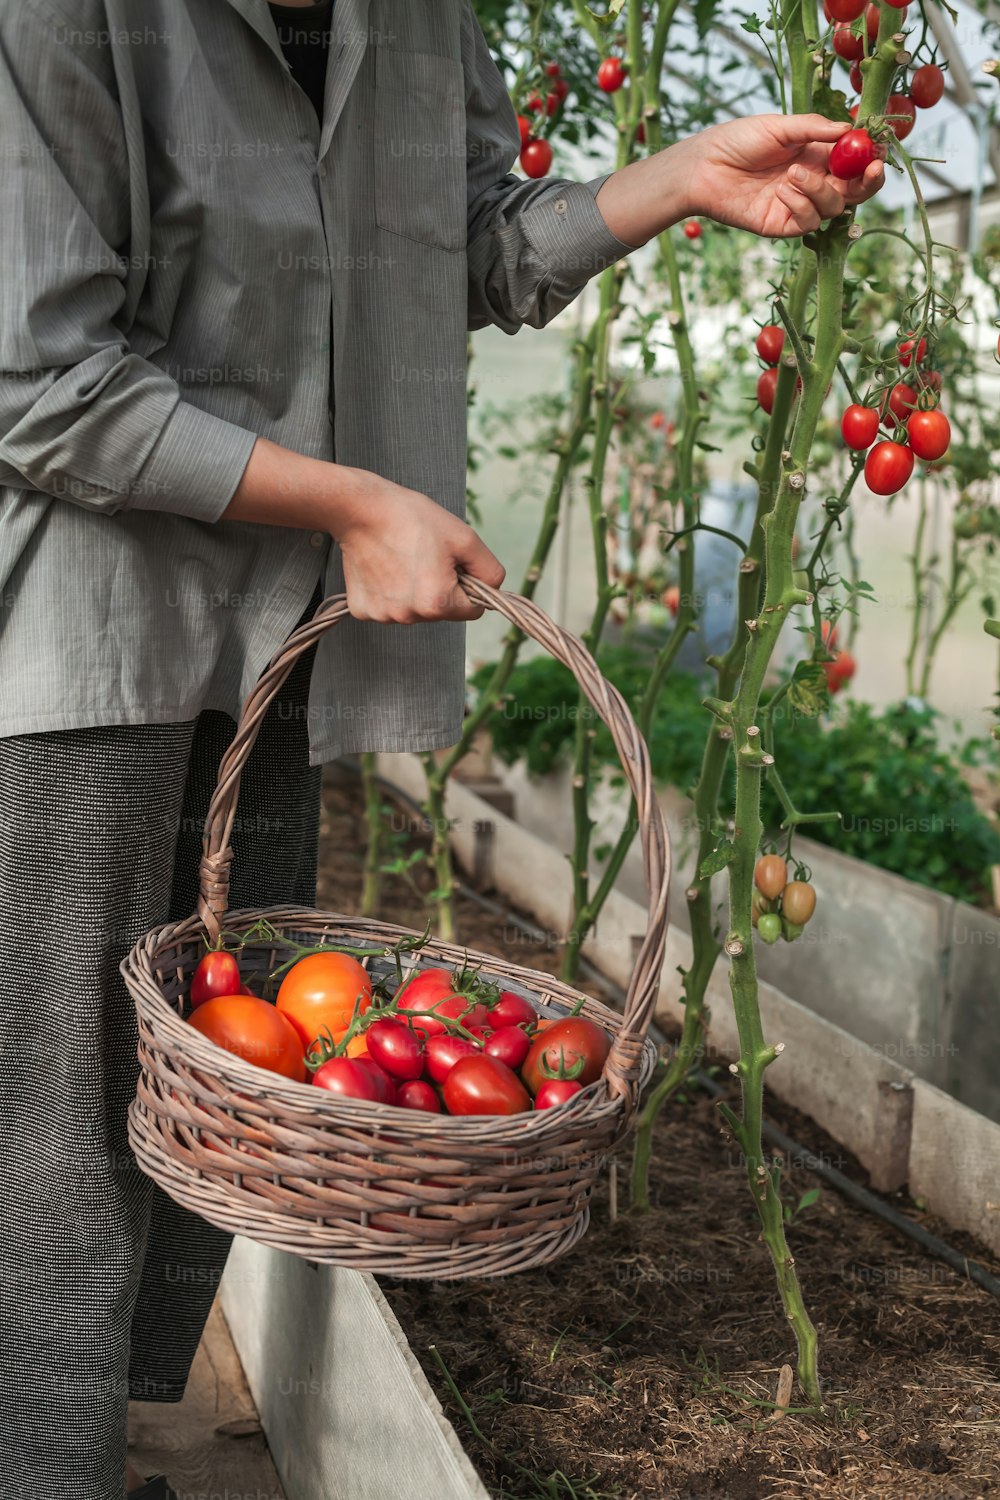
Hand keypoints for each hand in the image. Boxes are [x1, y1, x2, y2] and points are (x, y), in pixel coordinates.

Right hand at [337, 473, 504, 623]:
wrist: (360, 508)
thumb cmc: (412, 518)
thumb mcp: (465, 538)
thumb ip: (490, 570)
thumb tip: (494, 591)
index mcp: (436, 603)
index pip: (473, 611)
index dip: (469, 585)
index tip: (453, 564)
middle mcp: (408, 617)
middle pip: (442, 611)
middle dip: (442, 588)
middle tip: (425, 556)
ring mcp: (383, 616)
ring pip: (416, 611)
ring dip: (415, 591)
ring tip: (402, 559)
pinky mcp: (362, 610)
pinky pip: (389, 607)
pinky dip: (390, 592)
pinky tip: (384, 567)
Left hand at [680, 114, 884, 236]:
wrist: (705, 166)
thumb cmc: (739, 140)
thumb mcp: (780, 126)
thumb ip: (815, 128)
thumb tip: (849, 128)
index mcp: (817, 155)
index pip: (854, 162)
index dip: (870, 160)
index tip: (879, 153)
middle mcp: (812, 181)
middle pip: (853, 191)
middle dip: (866, 183)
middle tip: (870, 171)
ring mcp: (797, 205)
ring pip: (832, 207)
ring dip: (818, 190)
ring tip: (792, 174)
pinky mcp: (781, 224)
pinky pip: (807, 223)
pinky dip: (800, 205)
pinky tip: (781, 191)